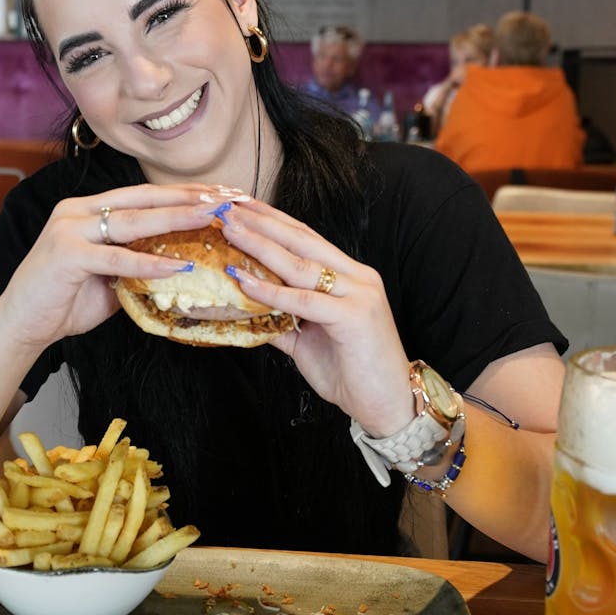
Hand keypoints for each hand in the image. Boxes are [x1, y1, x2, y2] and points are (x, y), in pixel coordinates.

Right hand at [0, 184, 231, 352]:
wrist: (20, 325)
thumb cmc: (64, 301)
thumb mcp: (108, 277)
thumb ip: (136, 264)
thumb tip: (180, 264)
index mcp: (88, 209)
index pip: (144, 194)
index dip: (183, 193)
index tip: (219, 194)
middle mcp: (78, 211)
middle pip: (143, 198)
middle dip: (188, 198)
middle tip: (226, 198)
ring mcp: (69, 229)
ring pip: (132, 221)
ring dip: (175, 218)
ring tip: (210, 219)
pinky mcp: (66, 254)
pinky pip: (117, 257)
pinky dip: (149, 262)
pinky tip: (179, 263)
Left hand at [217, 200, 414, 436]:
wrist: (388, 407)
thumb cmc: (352, 374)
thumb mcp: (308, 342)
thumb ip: (282, 321)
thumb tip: (245, 311)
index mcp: (349, 276)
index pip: (306, 238)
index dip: (272, 220)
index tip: (241, 206)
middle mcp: (356, 277)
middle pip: (302, 240)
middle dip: (262, 222)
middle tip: (227, 207)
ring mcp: (359, 294)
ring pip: (301, 263)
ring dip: (261, 245)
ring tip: (230, 231)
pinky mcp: (355, 316)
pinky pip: (304, 299)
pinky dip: (272, 290)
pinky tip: (244, 279)